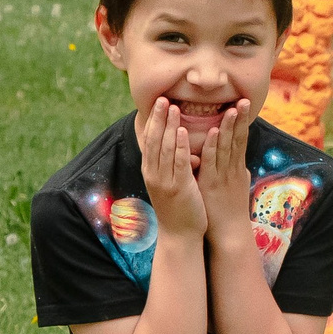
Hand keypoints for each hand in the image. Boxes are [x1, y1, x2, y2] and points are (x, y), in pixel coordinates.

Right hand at [136, 95, 205, 240]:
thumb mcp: (169, 183)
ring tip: (173, 107)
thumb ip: (170, 165)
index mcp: (151, 172)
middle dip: (158, 119)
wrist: (180, 235)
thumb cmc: (178, 209)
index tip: (158, 104)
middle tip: (162, 98)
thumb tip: (174, 146)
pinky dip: (180, 145)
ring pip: (165, 148)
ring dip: (169, 126)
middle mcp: (153, 175)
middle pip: (154, 141)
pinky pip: (178, 162)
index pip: (149, 142)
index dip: (153, 122)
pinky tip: (182, 130)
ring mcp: (164, 181)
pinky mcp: (178, 187)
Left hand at [195, 99, 255, 244]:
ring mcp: (223, 176)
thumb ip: (236, 171)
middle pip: (238, 139)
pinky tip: (212, 133)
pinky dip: (212, 146)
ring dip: (228, 127)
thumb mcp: (236, 187)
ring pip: (227, 147)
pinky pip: (212, 162)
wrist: (229, 233)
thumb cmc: (230, 211)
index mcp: (237, 168)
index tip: (244, 104)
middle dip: (241, 119)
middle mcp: (233, 169)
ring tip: (232, 108)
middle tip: (244, 98)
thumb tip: (238, 160)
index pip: (241, 140)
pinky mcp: (211, 184)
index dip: (243, 122)